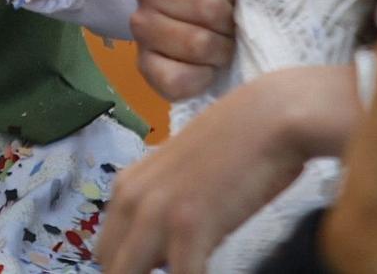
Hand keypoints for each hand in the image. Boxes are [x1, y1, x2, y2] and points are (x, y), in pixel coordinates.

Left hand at [97, 64, 360, 273]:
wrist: (271, 117)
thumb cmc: (238, 146)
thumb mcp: (180, 175)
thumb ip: (162, 206)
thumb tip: (162, 250)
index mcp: (126, 188)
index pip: (105, 251)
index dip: (129, 268)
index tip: (159, 267)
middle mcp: (131, 200)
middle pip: (112, 266)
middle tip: (177, 271)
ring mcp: (156, 214)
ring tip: (191, 270)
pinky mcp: (188, 228)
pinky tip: (208, 273)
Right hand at [130, 0, 236, 98]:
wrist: (213, 21)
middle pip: (205, 8)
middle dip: (229, 21)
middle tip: (231, 24)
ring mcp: (140, 22)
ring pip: (193, 43)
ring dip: (219, 50)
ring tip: (222, 44)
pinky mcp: (142, 62)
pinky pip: (174, 78)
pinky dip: (199, 79)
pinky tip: (206, 69)